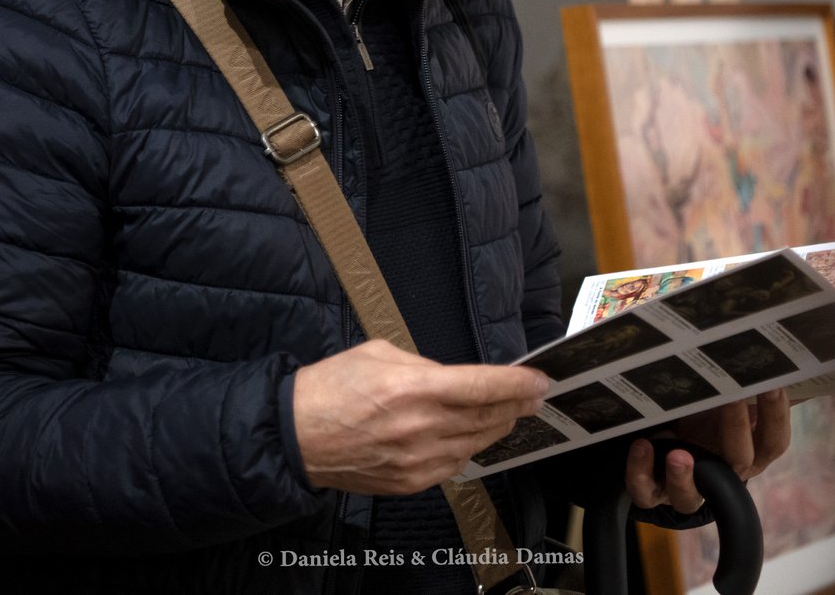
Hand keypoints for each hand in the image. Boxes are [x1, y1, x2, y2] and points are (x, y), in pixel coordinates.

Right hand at [293, 339, 550, 494]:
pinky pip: (454, 464)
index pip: (482, 386)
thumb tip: (454, 380)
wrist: (295, 436)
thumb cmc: (331, 387)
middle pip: (487, 417)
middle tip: (532, 396)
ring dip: (497, 427)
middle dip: (515, 405)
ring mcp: (417, 459)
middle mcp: (420, 427)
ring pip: (476, 443)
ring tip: (508, 414)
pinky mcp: (410, 481)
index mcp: (413, 388)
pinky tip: (474, 436)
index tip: (539, 381)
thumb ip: (424, 365)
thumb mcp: (379, 353)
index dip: (517, 384)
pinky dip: (470, 448)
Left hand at [624, 390, 790, 511]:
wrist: (666, 454)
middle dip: (736, 426)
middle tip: (732, 396)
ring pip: (689, 496)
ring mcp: (688, 488)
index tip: (772, 382)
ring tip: (678, 454)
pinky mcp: (654, 493)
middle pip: (738, 461)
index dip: (776, 414)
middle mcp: (722, 476)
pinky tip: (642, 445)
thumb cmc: (703, 422)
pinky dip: (640, 471)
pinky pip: (646, 491)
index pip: (774, 441)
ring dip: (684, 475)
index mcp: (749, 455)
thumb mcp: (723, 407)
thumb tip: (759, 352)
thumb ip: (739, 388)